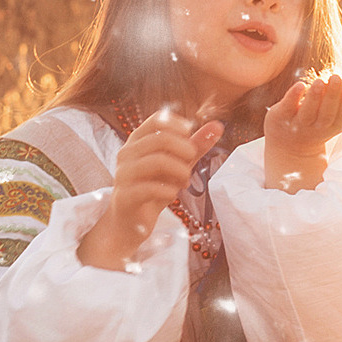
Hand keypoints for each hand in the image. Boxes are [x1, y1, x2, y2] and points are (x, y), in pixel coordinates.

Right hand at [79, 110, 223, 270]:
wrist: (130, 222)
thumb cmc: (153, 187)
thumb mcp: (177, 165)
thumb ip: (195, 146)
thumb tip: (218, 125)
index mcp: (138, 140)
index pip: (157, 119)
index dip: (179, 125)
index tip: (190, 138)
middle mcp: (127, 153)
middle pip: (161, 139)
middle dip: (185, 150)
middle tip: (191, 164)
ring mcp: (123, 174)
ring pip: (157, 161)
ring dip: (180, 171)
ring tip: (185, 181)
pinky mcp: (125, 196)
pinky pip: (150, 188)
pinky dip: (169, 191)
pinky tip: (172, 194)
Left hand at [263, 75, 341, 192]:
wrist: (287, 146)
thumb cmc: (316, 124)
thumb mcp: (334, 117)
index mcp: (331, 127)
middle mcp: (315, 129)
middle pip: (326, 115)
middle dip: (332, 96)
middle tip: (336, 77)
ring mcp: (296, 126)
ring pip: (307, 113)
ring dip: (314, 97)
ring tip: (321, 81)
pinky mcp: (279, 118)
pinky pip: (287, 108)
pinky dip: (293, 97)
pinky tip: (300, 85)